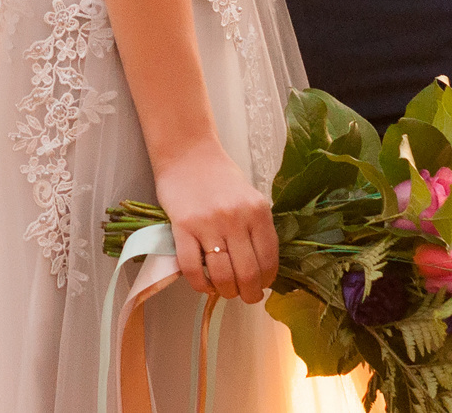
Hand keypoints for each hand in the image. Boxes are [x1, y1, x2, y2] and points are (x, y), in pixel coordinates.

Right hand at [154, 139, 277, 303]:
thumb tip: (261, 270)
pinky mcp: (182, 227)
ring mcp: (208, 223)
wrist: (188, 154)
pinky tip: (203, 284)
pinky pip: (192, 268)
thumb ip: (257, 229)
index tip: (260, 286)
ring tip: (224, 291)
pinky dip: (199, 284)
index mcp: (258, 212)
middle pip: (247, 273)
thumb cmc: (221, 178)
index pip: (269, 260)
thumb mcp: (250, 199)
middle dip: (248, 294)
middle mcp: (236, 218)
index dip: (266, 281)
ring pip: (221, 275)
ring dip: (225, 292)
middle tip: (245, 297)